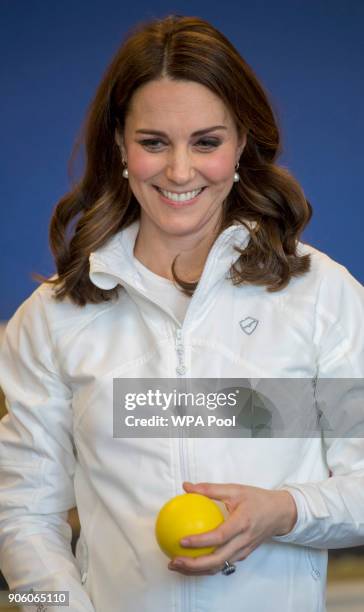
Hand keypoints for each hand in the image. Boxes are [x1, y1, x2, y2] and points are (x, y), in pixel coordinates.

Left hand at [168, 481, 296, 575]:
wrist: (280, 513)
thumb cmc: (257, 499)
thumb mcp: (235, 489)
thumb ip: (210, 489)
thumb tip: (186, 487)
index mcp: (242, 523)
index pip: (219, 536)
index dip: (200, 541)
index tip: (181, 541)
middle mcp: (243, 541)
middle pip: (217, 560)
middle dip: (194, 565)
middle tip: (174, 561)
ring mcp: (244, 551)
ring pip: (219, 566)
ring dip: (197, 570)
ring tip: (177, 565)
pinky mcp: (243, 555)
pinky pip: (223, 564)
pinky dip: (206, 566)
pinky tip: (191, 560)